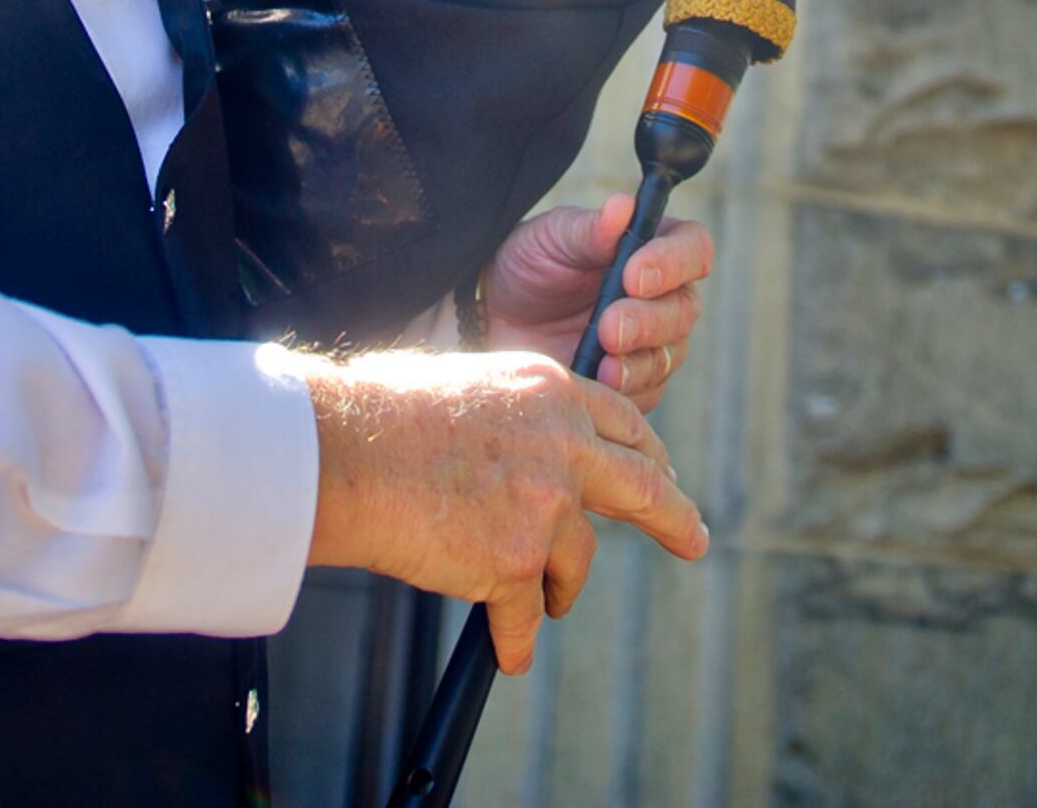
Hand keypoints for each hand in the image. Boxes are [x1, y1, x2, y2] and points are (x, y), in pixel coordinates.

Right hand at [301, 350, 707, 673]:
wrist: (342, 454)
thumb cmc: (377, 414)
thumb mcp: (465, 383)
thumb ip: (509, 414)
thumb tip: (514, 448)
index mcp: (550, 389)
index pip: (621, 422)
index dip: (646, 454)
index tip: (661, 473)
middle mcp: (562, 442)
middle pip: (644, 486)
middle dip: (675, 517)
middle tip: (694, 539)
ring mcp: (545, 503)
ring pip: (577, 559)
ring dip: (562, 584)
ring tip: (548, 601)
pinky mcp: (516, 562)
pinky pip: (527, 615)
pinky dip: (518, 639)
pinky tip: (513, 653)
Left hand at [484, 194, 712, 409]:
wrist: (496, 317)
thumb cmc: (530, 264)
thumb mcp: (550, 238)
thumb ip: (589, 228)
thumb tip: (623, 206)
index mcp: (653, 247)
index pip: (692, 249)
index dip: (673, 263)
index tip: (633, 275)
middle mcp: (664, 295)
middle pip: (684, 310)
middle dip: (649, 321)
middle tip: (610, 328)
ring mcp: (654, 342)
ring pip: (669, 356)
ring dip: (638, 362)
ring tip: (603, 365)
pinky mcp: (636, 383)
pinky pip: (646, 393)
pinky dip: (624, 391)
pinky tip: (597, 384)